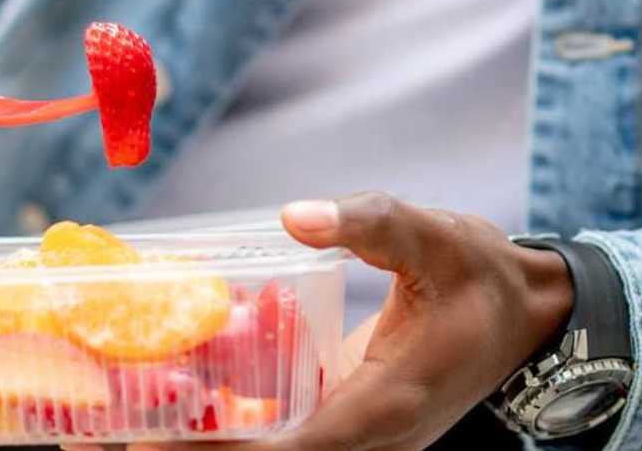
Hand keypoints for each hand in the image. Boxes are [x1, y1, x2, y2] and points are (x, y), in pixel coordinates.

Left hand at [64, 192, 573, 450]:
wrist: (528, 316)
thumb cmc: (482, 277)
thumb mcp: (436, 236)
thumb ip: (371, 222)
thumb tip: (295, 215)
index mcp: (388, 406)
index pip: (296, 448)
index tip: (152, 441)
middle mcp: (369, 436)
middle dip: (196, 450)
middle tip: (113, 431)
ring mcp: (360, 435)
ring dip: (208, 440)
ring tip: (128, 419)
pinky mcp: (350, 418)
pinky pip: (286, 432)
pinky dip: (235, 422)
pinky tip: (184, 393)